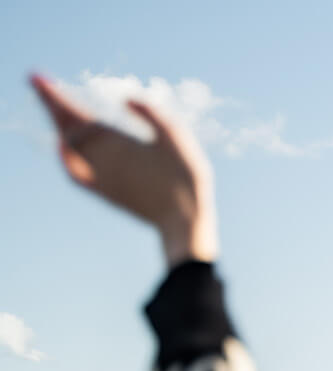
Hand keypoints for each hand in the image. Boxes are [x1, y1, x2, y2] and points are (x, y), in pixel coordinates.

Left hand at [29, 73, 218, 265]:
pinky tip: (62, 148)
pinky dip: (65, 157)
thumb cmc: (186, 177)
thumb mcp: (176, 138)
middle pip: (67, 127)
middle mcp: (101, 159)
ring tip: (53, 109)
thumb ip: (150, 114)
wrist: (183, 221)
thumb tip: (124, 98)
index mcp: (117, 142)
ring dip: (59, 125)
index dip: (56, 97)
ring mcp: (100, 176)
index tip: (38, 79)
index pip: (77, 115)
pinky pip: (75, 172)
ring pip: (70, 146)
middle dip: (52, 105)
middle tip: (37, 83)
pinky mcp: (105, 192)